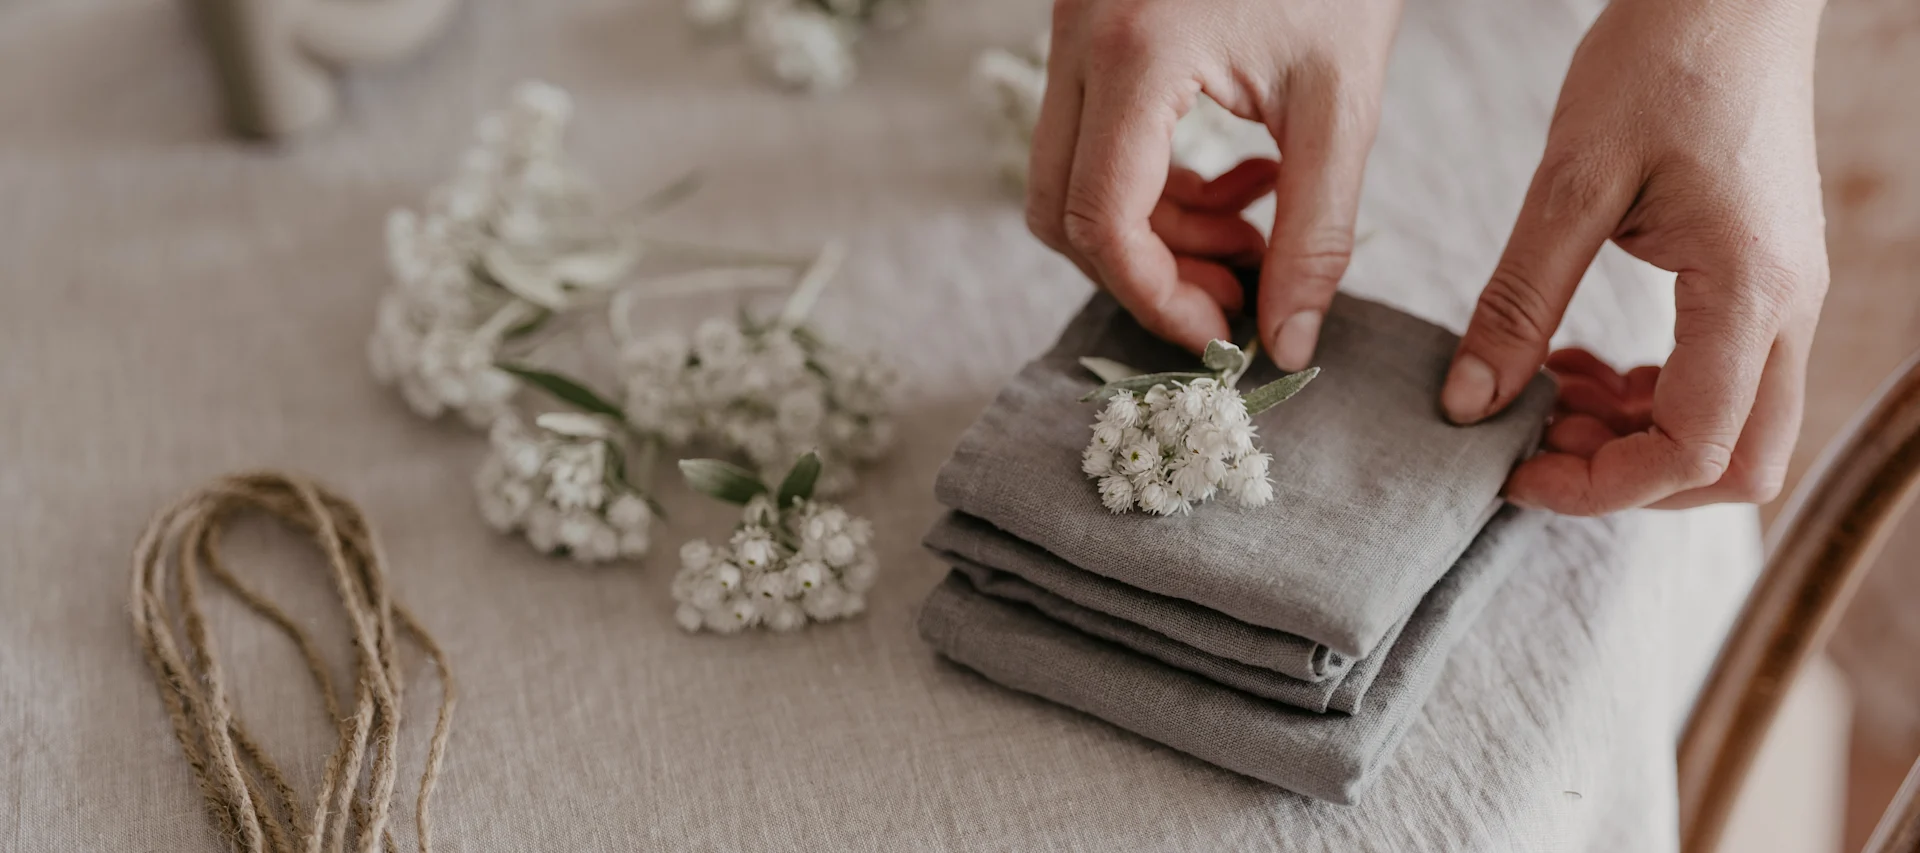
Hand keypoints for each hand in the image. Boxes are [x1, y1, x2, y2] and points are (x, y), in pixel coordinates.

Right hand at [1025, 0, 1402, 365]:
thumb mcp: (1341, 101)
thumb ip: (1316, 231)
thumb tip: (1289, 339)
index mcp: (1137, 54)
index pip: (1102, 219)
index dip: (1155, 296)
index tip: (1222, 333)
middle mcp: (1080, 40)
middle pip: (1063, 210)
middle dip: (1146, 272)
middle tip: (1233, 295)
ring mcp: (1074, 31)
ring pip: (1074, 180)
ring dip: (1158, 232)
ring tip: (1255, 232)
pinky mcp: (1091, 30)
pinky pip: (1095, 139)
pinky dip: (1157, 184)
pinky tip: (1243, 179)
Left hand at [1441, 0, 1828, 514]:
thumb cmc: (1660, 62)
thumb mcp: (1571, 182)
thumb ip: (1519, 300)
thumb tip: (1470, 403)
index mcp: (1748, 291)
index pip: (1693, 449)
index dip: (1599, 486)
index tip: (1514, 470)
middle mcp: (1787, 308)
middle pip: (1735, 464)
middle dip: (1629, 477)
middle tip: (1533, 439)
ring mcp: (1786, 295)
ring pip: (1734, 429)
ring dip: (1636, 437)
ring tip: (1543, 394)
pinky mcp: (1764, 278)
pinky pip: (1725, 379)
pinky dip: (1651, 394)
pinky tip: (1576, 359)